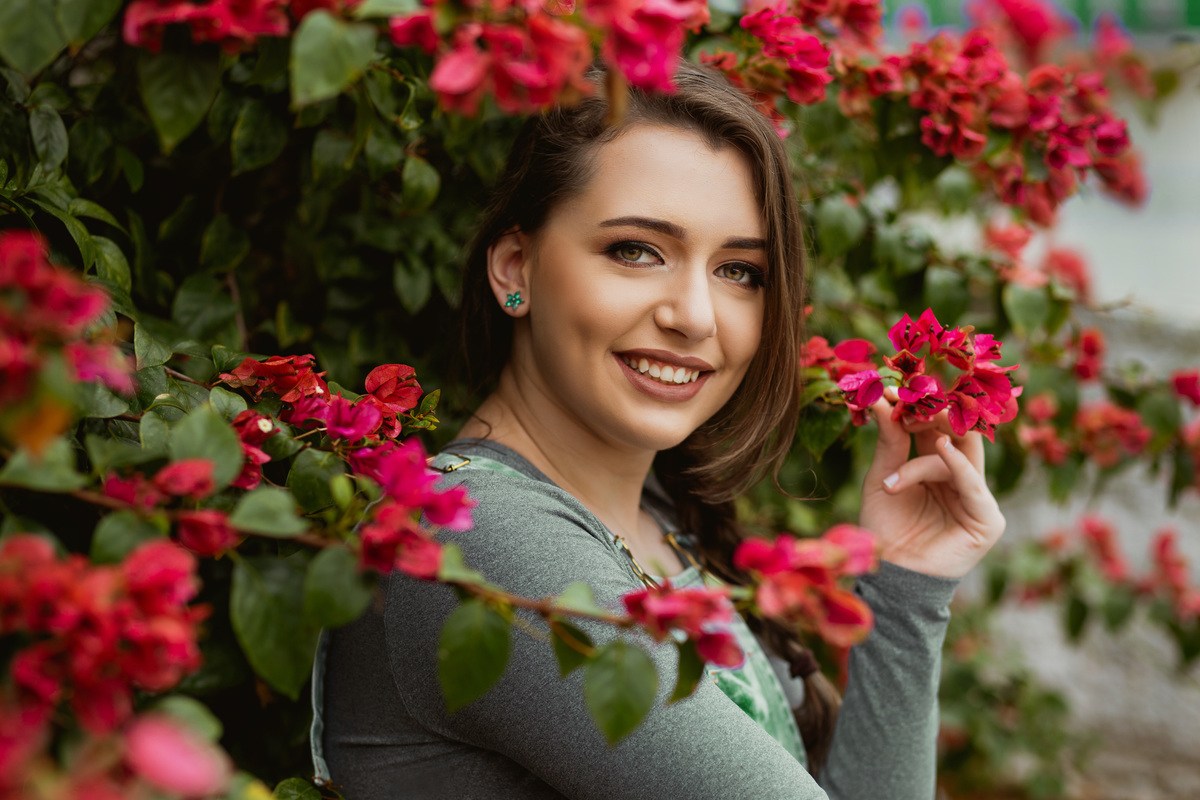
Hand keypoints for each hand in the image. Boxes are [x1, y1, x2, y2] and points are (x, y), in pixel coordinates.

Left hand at [857, 392, 1005, 578]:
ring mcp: (976, 497)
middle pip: (958, 433)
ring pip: (960, 454)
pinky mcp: (987, 520)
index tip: (893, 387)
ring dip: (930, 445)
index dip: (919, 406)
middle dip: (935, 413)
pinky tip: (942, 448)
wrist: (888, 573)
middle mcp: (960, 476)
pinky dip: (957, 466)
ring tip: (902, 446)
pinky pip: (974, 485)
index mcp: (937, 464)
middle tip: (912, 397)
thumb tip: (885, 398)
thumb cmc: (884, 526)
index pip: (936, 426)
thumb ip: (889, 439)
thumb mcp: (881, 476)